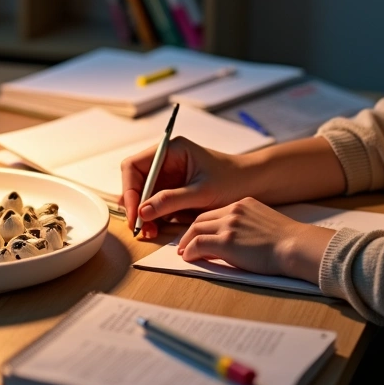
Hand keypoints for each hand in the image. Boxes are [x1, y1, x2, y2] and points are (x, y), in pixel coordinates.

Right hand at [121, 137, 255, 239]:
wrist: (254, 186)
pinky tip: (155, 230)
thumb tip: (143, 211)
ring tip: (149, 233)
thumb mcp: (202, 192)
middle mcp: (165, 162)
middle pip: (135, 182)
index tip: (134, 212)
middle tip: (138, 227)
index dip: (129, 189)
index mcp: (170, 151)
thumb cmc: (233, 180)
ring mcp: (168, 177)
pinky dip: (152, 218)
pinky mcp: (172, 193)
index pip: (134, 166)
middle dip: (134, 204)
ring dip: (142, 214)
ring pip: (142, 196)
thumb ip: (171, 200)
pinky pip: (154, 205)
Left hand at [177, 197, 334, 282]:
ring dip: (187, 241)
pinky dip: (189, 251)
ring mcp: (229, 224)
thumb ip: (246, 226)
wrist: (297, 246)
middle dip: (190, 232)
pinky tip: (188, 257)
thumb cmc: (287, 242)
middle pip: (201, 218)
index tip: (197, 233)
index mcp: (244, 204)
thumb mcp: (263, 224)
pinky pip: (198, 244)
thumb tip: (234, 240)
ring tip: (183, 251)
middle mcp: (233, 210)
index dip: (203, 224)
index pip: (215, 212)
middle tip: (184, 243)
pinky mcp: (226, 241)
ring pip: (196, 229)